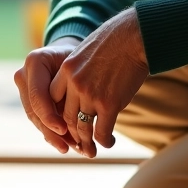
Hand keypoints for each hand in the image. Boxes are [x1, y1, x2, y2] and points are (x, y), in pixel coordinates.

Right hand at [14, 36, 83, 153]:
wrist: (70, 52)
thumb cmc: (80, 58)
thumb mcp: (79, 68)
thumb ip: (74, 87)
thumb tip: (79, 121)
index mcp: (35, 61)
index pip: (38, 96)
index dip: (49, 116)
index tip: (64, 131)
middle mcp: (24, 73)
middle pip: (34, 110)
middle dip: (51, 131)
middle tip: (70, 146)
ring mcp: (23, 87)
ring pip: (35, 118)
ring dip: (52, 135)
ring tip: (72, 148)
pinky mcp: (27, 98)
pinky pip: (38, 119)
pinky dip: (51, 132)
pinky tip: (65, 144)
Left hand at [48, 8, 148, 157]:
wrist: (134, 37)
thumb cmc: (115, 40)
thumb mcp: (86, 50)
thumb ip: (78, 69)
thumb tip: (79, 83)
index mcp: (66, 70)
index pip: (53, 99)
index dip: (58, 113)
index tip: (64, 121)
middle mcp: (74, 84)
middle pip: (65, 117)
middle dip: (71, 133)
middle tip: (77, 143)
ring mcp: (91, 95)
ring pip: (82, 128)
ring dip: (86, 143)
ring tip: (91, 150)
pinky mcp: (109, 104)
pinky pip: (101, 131)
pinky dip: (104, 141)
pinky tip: (109, 142)